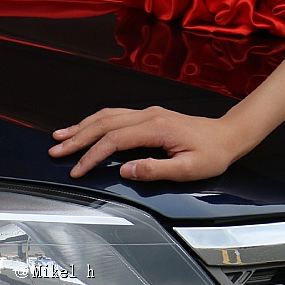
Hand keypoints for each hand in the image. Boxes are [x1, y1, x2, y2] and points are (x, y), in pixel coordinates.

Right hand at [49, 106, 247, 181]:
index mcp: (157, 128)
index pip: (114, 140)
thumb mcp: (189, 168)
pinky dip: (97, 121)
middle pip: (105, 123)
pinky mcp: (151, 116)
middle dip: (78, 137)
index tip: (77, 170)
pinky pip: (117, 115)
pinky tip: (87, 127)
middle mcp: (150, 116)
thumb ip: (156, 169)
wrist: (229, 134)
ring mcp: (150, 113)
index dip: (92, 156)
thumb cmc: (213, 153)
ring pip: (109, 115)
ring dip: (83, 126)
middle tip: (55, 151)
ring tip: (61, 137)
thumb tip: (126, 170)